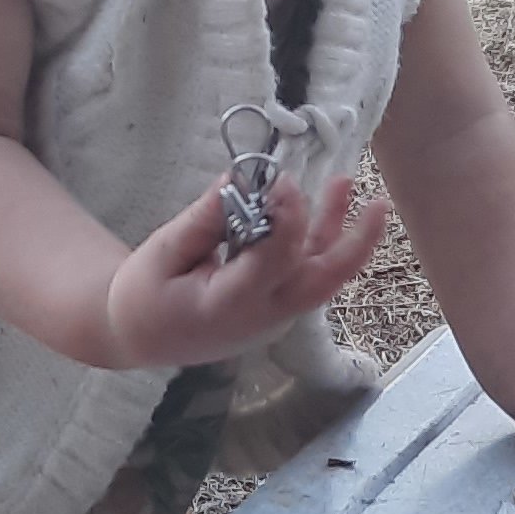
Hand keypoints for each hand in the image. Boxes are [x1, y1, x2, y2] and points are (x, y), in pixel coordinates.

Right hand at [101, 172, 390, 372]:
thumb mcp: (162, 252)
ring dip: (340, 233)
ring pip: (321, 276)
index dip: (286, 216)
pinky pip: (306, 274)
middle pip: (322, 282)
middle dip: (354, 244)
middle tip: (377, 203)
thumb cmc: (143, 296)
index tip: (278, 179)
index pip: (274, 260)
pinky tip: (327, 205)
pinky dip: (319, 240)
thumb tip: (240, 178)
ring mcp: (274, 315)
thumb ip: (203, 218)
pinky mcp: (275, 305)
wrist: (137, 336)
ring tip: (347, 184)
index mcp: (229, 307)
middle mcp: (263, 316)